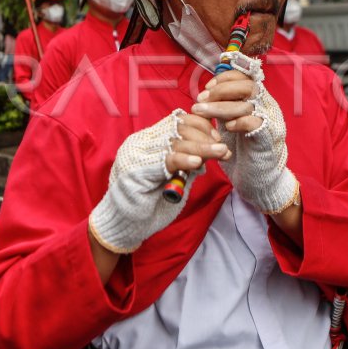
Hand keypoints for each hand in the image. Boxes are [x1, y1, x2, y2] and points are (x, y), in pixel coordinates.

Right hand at [88, 109, 227, 253]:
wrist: (124, 226)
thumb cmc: (150, 205)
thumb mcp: (176, 179)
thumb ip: (189, 163)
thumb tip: (212, 150)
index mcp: (149, 140)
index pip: (178, 121)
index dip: (201, 126)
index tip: (218, 140)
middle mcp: (141, 142)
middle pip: (178, 127)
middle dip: (205, 136)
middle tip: (223, 148)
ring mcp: (137, 154)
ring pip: (175, 141)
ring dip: (201, 147)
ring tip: (221, 152)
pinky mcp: (137, 169)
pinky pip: (165, 159)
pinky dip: (184, 159)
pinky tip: (198, 162)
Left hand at [200, 51, 298, 214]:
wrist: (257, 177)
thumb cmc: (241, 148)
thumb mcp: (230, 122)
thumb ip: (224, 106)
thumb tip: (206, 93)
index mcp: (258, 99)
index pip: (245, 76)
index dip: (224, 79)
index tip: (206, 88)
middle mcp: (267, 106)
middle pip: (247, 86)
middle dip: (220, 91)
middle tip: (201, 100)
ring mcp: (271, 120)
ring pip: (248, 103)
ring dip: (220, 107)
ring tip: (201, 112)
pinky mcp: (269, 136)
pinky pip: (255, 122)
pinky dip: (238, 122)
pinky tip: (226, 127)